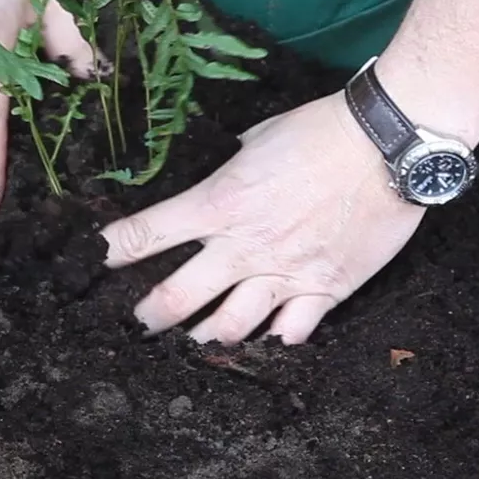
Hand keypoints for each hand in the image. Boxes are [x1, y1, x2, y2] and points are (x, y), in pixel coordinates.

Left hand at [100, 91, 427, 344]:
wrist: (387, 144)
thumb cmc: (321, 130)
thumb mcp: (258, 139)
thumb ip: (233, 168)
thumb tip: (224, 175)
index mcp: (219, 203)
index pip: (146, 235)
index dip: (110, 252)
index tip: (91, 264)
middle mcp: (243, 247)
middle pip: (175, 299)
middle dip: (147, 318)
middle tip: (136, 326)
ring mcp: (283, 274)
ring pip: (227, 329)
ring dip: (200, 342)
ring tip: (189, 347)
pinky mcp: (323, 290)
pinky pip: (289, 335)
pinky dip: (268, 345)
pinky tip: (257, 348)